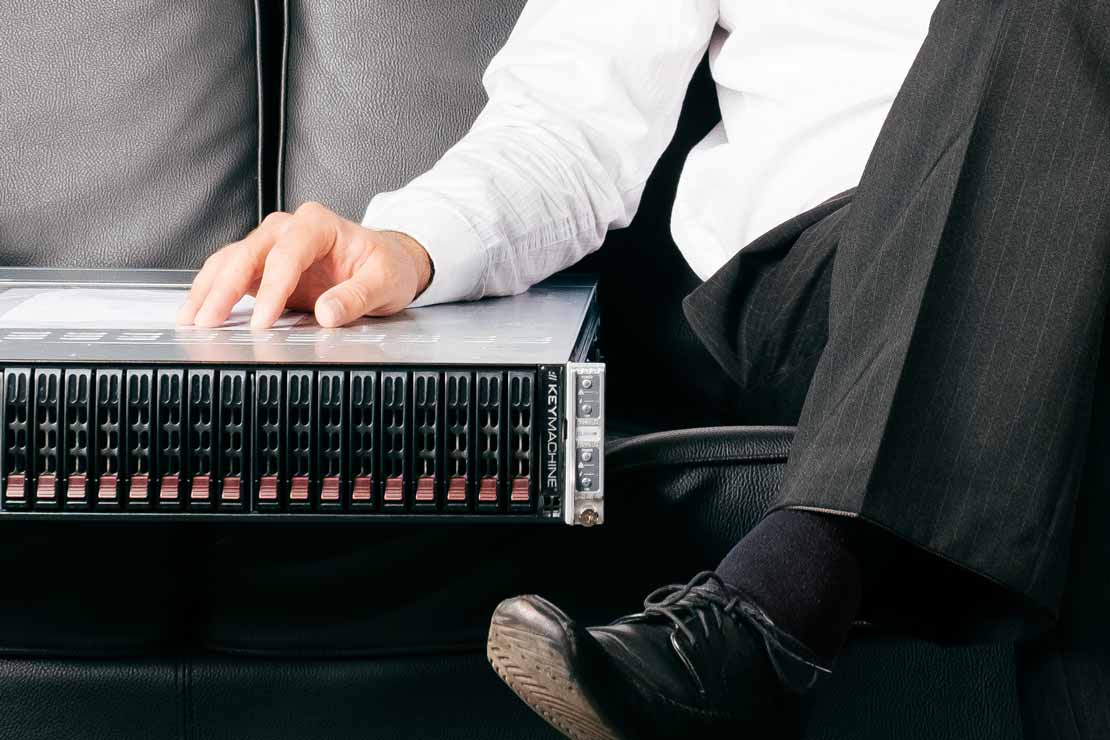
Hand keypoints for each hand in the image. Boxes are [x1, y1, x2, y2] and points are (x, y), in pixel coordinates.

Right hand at [176, 202, 432, 328]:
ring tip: (191, 320)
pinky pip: (231, 273)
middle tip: (207, 322)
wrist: (387, 262)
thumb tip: (327, 314)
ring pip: (230, 260)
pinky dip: (212, 292)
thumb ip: (357, 297)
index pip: (287, 254)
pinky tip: (199, 312)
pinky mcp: (264, 265)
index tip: (264, 321)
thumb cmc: (387, 266)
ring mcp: (272, 245)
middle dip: (224, 288)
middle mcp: (288, 228)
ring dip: (208, 290)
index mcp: (319, 224)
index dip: (272, 289)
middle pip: (247, 253)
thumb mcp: (385, 282)